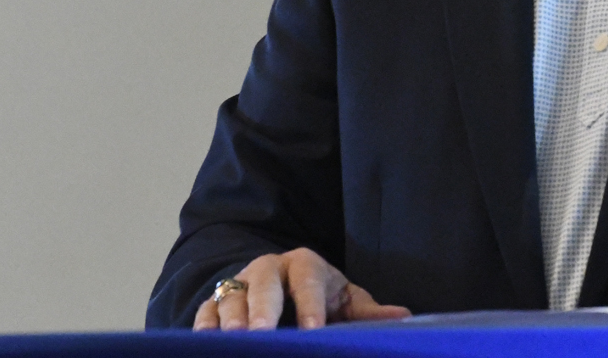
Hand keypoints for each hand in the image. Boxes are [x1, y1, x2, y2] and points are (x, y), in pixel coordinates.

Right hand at [193, 247, 410, 329]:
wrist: (284, 286)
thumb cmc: (320, 295)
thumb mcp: (345, 299)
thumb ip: (368, 311)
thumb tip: (404, 317)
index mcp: (305, 264)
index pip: (308, 281)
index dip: (310, 306)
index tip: (313, 331)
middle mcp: (270, 269)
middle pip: (264, 283)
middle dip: (262, 308)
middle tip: (262, 332)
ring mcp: (241, 283)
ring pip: (231, 297)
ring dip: (231, 320)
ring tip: (235, 341)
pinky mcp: (218, 300)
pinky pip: (206, 310)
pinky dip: (204, 326)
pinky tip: (206, 343)